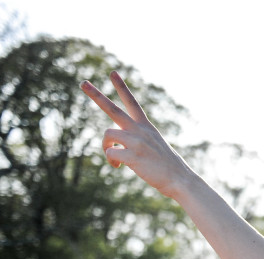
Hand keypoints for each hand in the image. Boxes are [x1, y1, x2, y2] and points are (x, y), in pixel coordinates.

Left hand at [81, 71, 195, 199]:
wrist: (180, 179)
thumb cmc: (167, 166)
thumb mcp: (154, 145)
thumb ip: (136, 138)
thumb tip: (115, 141)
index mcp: (146, 127)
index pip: (132, 102)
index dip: (122, 87)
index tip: (113, 73)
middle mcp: (140, 131)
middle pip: (113, 109)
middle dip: (96, 95)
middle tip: (83, 83)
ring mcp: (137, 142)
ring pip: (108, 134)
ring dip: (105, 146)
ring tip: (112, 158)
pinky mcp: (133, 156)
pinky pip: (111, 153)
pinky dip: (111, 160)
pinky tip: (118, 167)